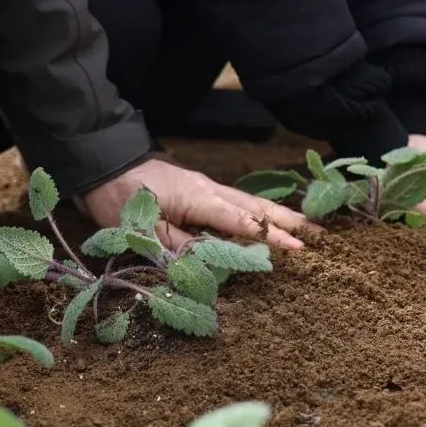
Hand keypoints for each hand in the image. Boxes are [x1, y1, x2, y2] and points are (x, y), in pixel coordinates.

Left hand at [83, 158, 316, 249]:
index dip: (271, 237)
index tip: (300, 250)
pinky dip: (262, 212)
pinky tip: (271, 218)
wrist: (103, 163)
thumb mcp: (144, 228)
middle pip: (258, 208)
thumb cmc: (120, 197)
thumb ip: (180, 245)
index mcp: (200, 199)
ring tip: (308, 227)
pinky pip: (239, 203)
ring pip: (252, 203)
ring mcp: (208, 188)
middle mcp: (211, 190)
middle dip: (290, 222)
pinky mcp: (201, 190)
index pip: (243, 222)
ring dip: (282, 215)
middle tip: (321, 236)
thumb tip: (211, 263)